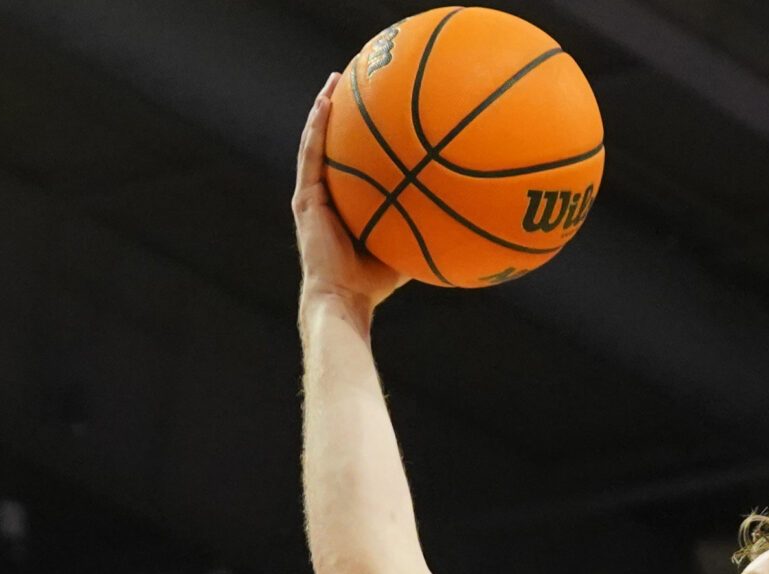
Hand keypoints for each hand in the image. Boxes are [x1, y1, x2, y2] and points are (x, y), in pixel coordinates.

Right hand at [293, 72, 405, 317]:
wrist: (345, 298)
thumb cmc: (376, 283)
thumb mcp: (407, 246)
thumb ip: (424, 227)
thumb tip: (462, 215)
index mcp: (345, 203)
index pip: (352, 162)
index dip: (360, 136)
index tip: (376, 110)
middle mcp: (326, 194)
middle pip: (332, 144)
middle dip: (340, 112)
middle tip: (354, 82)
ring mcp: (313, 194)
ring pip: (316, 142)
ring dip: (323, 109)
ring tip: (335, 80)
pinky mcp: (305, 198)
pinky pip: (311, 155)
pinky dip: (316, 128)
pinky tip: (326, 104)